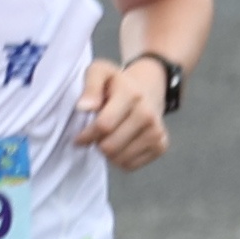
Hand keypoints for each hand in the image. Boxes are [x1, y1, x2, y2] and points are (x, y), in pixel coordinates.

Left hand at [72, 56, 172, 172]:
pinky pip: (130, 165)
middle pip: (110, 146)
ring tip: (108, 138)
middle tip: (96, 136)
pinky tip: (120, 144)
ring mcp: (156, 131)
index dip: (86, 135)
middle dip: (97, 144)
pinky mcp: (161, 145)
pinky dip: (120, 160)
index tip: (79, 136)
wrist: (147, 89)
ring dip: (108, 153)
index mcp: (131, 94)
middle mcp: (147, 114)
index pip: (104, 125)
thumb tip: (83, 107)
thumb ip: (90, 86)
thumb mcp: (99, 72)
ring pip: (119, 159)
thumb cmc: (115, 84)